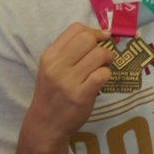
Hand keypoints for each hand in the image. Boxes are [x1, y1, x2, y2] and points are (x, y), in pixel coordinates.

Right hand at [27, 23, 114, 146]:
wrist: (45, 125)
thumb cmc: (52, 93)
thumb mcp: (52, 68)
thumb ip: (69, 51)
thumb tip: (102, 33)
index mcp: (49, 56)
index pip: (75, 29)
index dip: (93, 31)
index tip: (100, 39)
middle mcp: (56, 66)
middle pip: (88, 39)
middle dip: (101, 44)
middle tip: (103, 54)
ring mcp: (68, 81)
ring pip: (99, 54)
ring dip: (107, 58)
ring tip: (103, 66)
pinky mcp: (81, 95)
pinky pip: (103, 74)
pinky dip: (107, 74)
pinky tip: (101, 79)